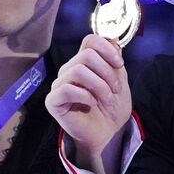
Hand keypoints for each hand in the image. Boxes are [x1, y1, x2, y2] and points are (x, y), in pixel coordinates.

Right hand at [45, 34, 130, 173]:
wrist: (108, 133)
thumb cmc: (112, 107)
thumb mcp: (120, 80)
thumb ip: (114, 60)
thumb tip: (113, 41)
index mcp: (84, 62)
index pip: (90, 40)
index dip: (106, 48)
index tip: (119, 64)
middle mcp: (69, 70)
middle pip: (86, 55)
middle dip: (107, 72)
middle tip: (116, 89)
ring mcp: (59, 85)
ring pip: (78, 70)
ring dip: (99, 85)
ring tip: (107, 98)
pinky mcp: (53, 101)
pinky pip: (66, 89)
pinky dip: (84, 96)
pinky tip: (91, 104)